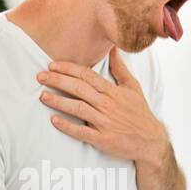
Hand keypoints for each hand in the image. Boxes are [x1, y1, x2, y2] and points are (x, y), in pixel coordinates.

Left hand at [36, 47, 168, 166]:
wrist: (150, 141)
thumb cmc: (139, 113)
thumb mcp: (133, 87)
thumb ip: (120, 68)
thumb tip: (113, 48)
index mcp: (113, 91)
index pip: (87, 75)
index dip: (69, 69)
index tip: (53, 65)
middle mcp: (108, 105)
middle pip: (79, 89)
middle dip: (58, 81)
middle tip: (40, 77)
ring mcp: (105, 123)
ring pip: (78, 108)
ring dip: (59, 101)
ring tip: (42, 96)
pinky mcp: (103, 140)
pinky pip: (82, 132)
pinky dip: (67, 126)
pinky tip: (54, 120)